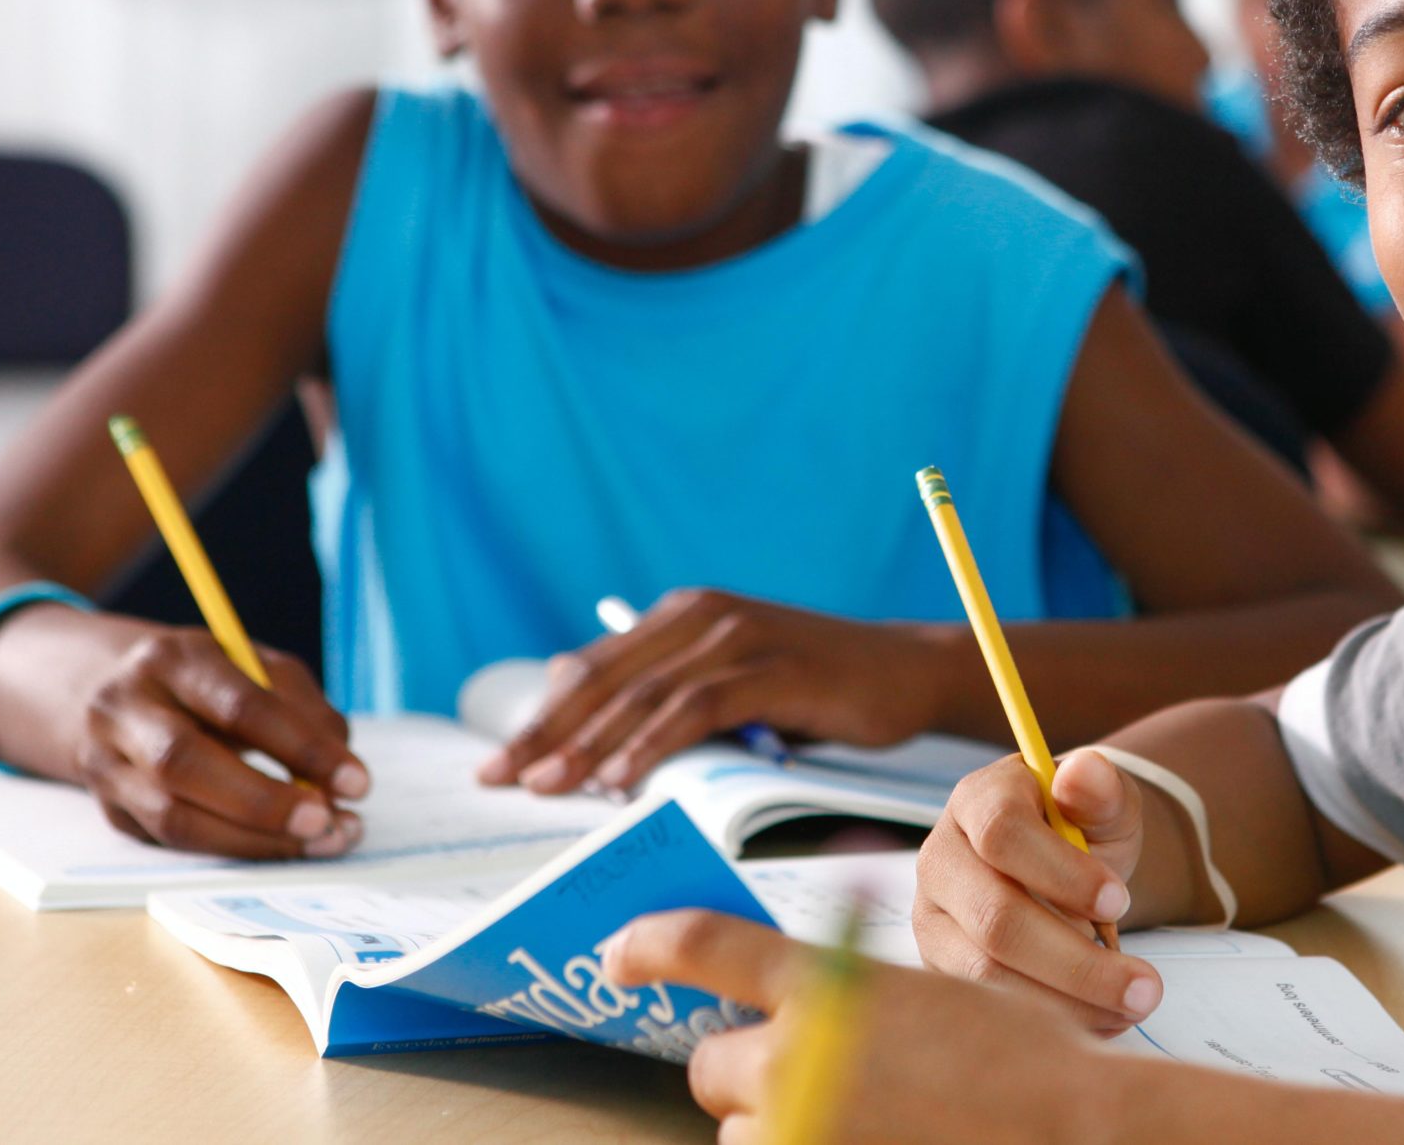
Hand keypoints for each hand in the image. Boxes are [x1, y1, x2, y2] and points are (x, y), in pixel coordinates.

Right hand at [72, 626, 367, 857]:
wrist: (109, 694)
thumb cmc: (207, 680)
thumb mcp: (257, 669)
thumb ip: (304, 712)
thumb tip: (341, 775)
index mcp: (171, 659)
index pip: (239, 706)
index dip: (302, 748)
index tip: (358, 782)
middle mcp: (124, 710)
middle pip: (186, 764)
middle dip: (266, 802)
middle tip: (329, 821)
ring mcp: (106, 765)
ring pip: (174, 816)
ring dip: (254, 840)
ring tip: (320, 841)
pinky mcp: (112, 810)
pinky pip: (173, 842)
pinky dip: (234, 848)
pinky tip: (280, 846)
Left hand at [476, 589, 949, 793]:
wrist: (905, 672)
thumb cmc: (816, 689)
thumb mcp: (732, 687)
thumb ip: (670, 696)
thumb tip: (585, 723)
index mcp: (683, 615)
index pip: (594, 668)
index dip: (543, 716)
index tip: (499, 764)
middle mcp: (701, 615)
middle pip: (605, 679)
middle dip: (549, 732)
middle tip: (501, 778)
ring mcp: (736, 637)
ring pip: (643, 695)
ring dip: (591, 745)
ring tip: (549, 788)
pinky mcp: (770, 666)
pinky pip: (696, 709)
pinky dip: (653, 744)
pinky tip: (622, 779)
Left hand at [604, 910, 1116, 1144]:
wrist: (1073, 1124)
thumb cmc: (1019, 1057)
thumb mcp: (930, 991)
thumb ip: (848, 995)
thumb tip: (801, 1008)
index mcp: (828, 987)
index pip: (705, 946)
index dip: (649, 945)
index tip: (618, 955)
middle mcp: (800, 1058)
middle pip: (714, 1066)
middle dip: (747, 1070)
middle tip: (804, 1071)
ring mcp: (806, 1126)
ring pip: (743, 1131)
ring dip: (779, 1125)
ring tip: (860, 1116)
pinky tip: (862, 1136)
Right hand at [914, 752, 1160, 1032]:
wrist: (1064, 866)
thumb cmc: (1083, 828)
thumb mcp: (1106, 801)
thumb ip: (1101, 788)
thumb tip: (1086, 772)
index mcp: (976, 801)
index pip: (1001, 833)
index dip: (1060, 872)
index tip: (1119, 902)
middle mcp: (942, 858)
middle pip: (995, 918)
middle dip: (1077, 961)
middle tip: (1146, 987)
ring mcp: (936, 918)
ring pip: (989, 973)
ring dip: (1069, 1000)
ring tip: (1132, 1006)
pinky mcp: (945, 967)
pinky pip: (990, 1005)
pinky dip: (1052, 1019)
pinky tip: (1101, 1019)